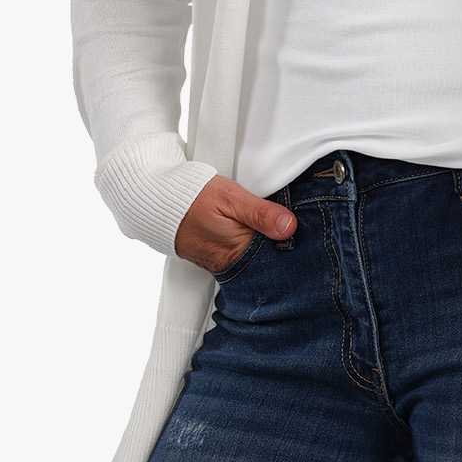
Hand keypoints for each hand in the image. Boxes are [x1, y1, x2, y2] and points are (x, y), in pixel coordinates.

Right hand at [175, 175, 297, 273]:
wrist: (158, 202)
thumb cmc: (192, 197)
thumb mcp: (231, 198)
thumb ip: (261, 213)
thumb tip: (289, 227)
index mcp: (237, 252)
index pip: (276, 256)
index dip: (291, 243)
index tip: (303, 229)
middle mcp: (230, 264)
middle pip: (266, 261)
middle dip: (279, 246)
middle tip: (288, 225)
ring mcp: (221, 264)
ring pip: (254, 260)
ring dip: (265, 246)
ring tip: (272, 227)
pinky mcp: (215, 260)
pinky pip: (240, 258)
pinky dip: (250, 247)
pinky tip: (255, 233)